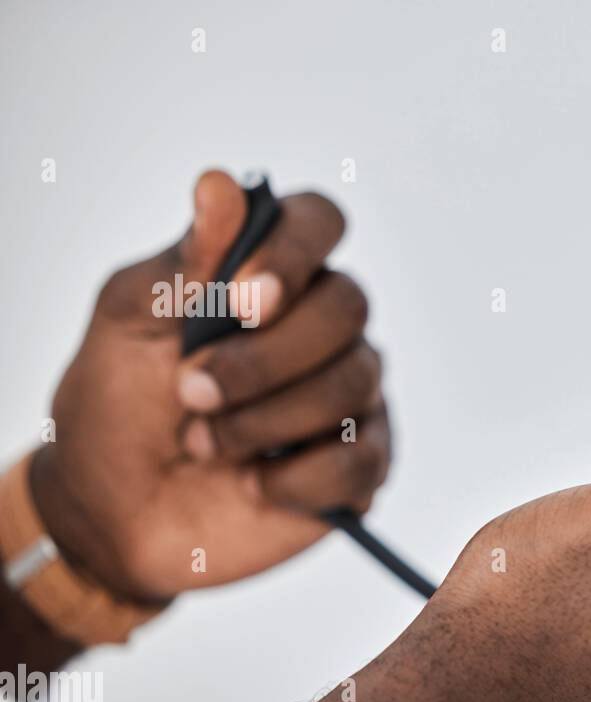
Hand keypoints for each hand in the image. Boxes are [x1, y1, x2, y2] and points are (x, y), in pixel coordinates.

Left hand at [32, 170, 389, 602]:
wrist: (113, 512)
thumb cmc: (118, 406)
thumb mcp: (127, 325)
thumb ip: (180, 264)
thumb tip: (220, 186)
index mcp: (270, 276)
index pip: (319, 222)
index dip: (294, 252)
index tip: (242, 301)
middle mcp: (321, 328)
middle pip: (348, 306)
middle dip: (266, 357)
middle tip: (191, 391)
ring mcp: (349, 396)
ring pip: (355, 381)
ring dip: (267, 418)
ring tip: (204, 442)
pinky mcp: (359, 466)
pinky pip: (363, 460)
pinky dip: (298, 477)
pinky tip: (252, 483)